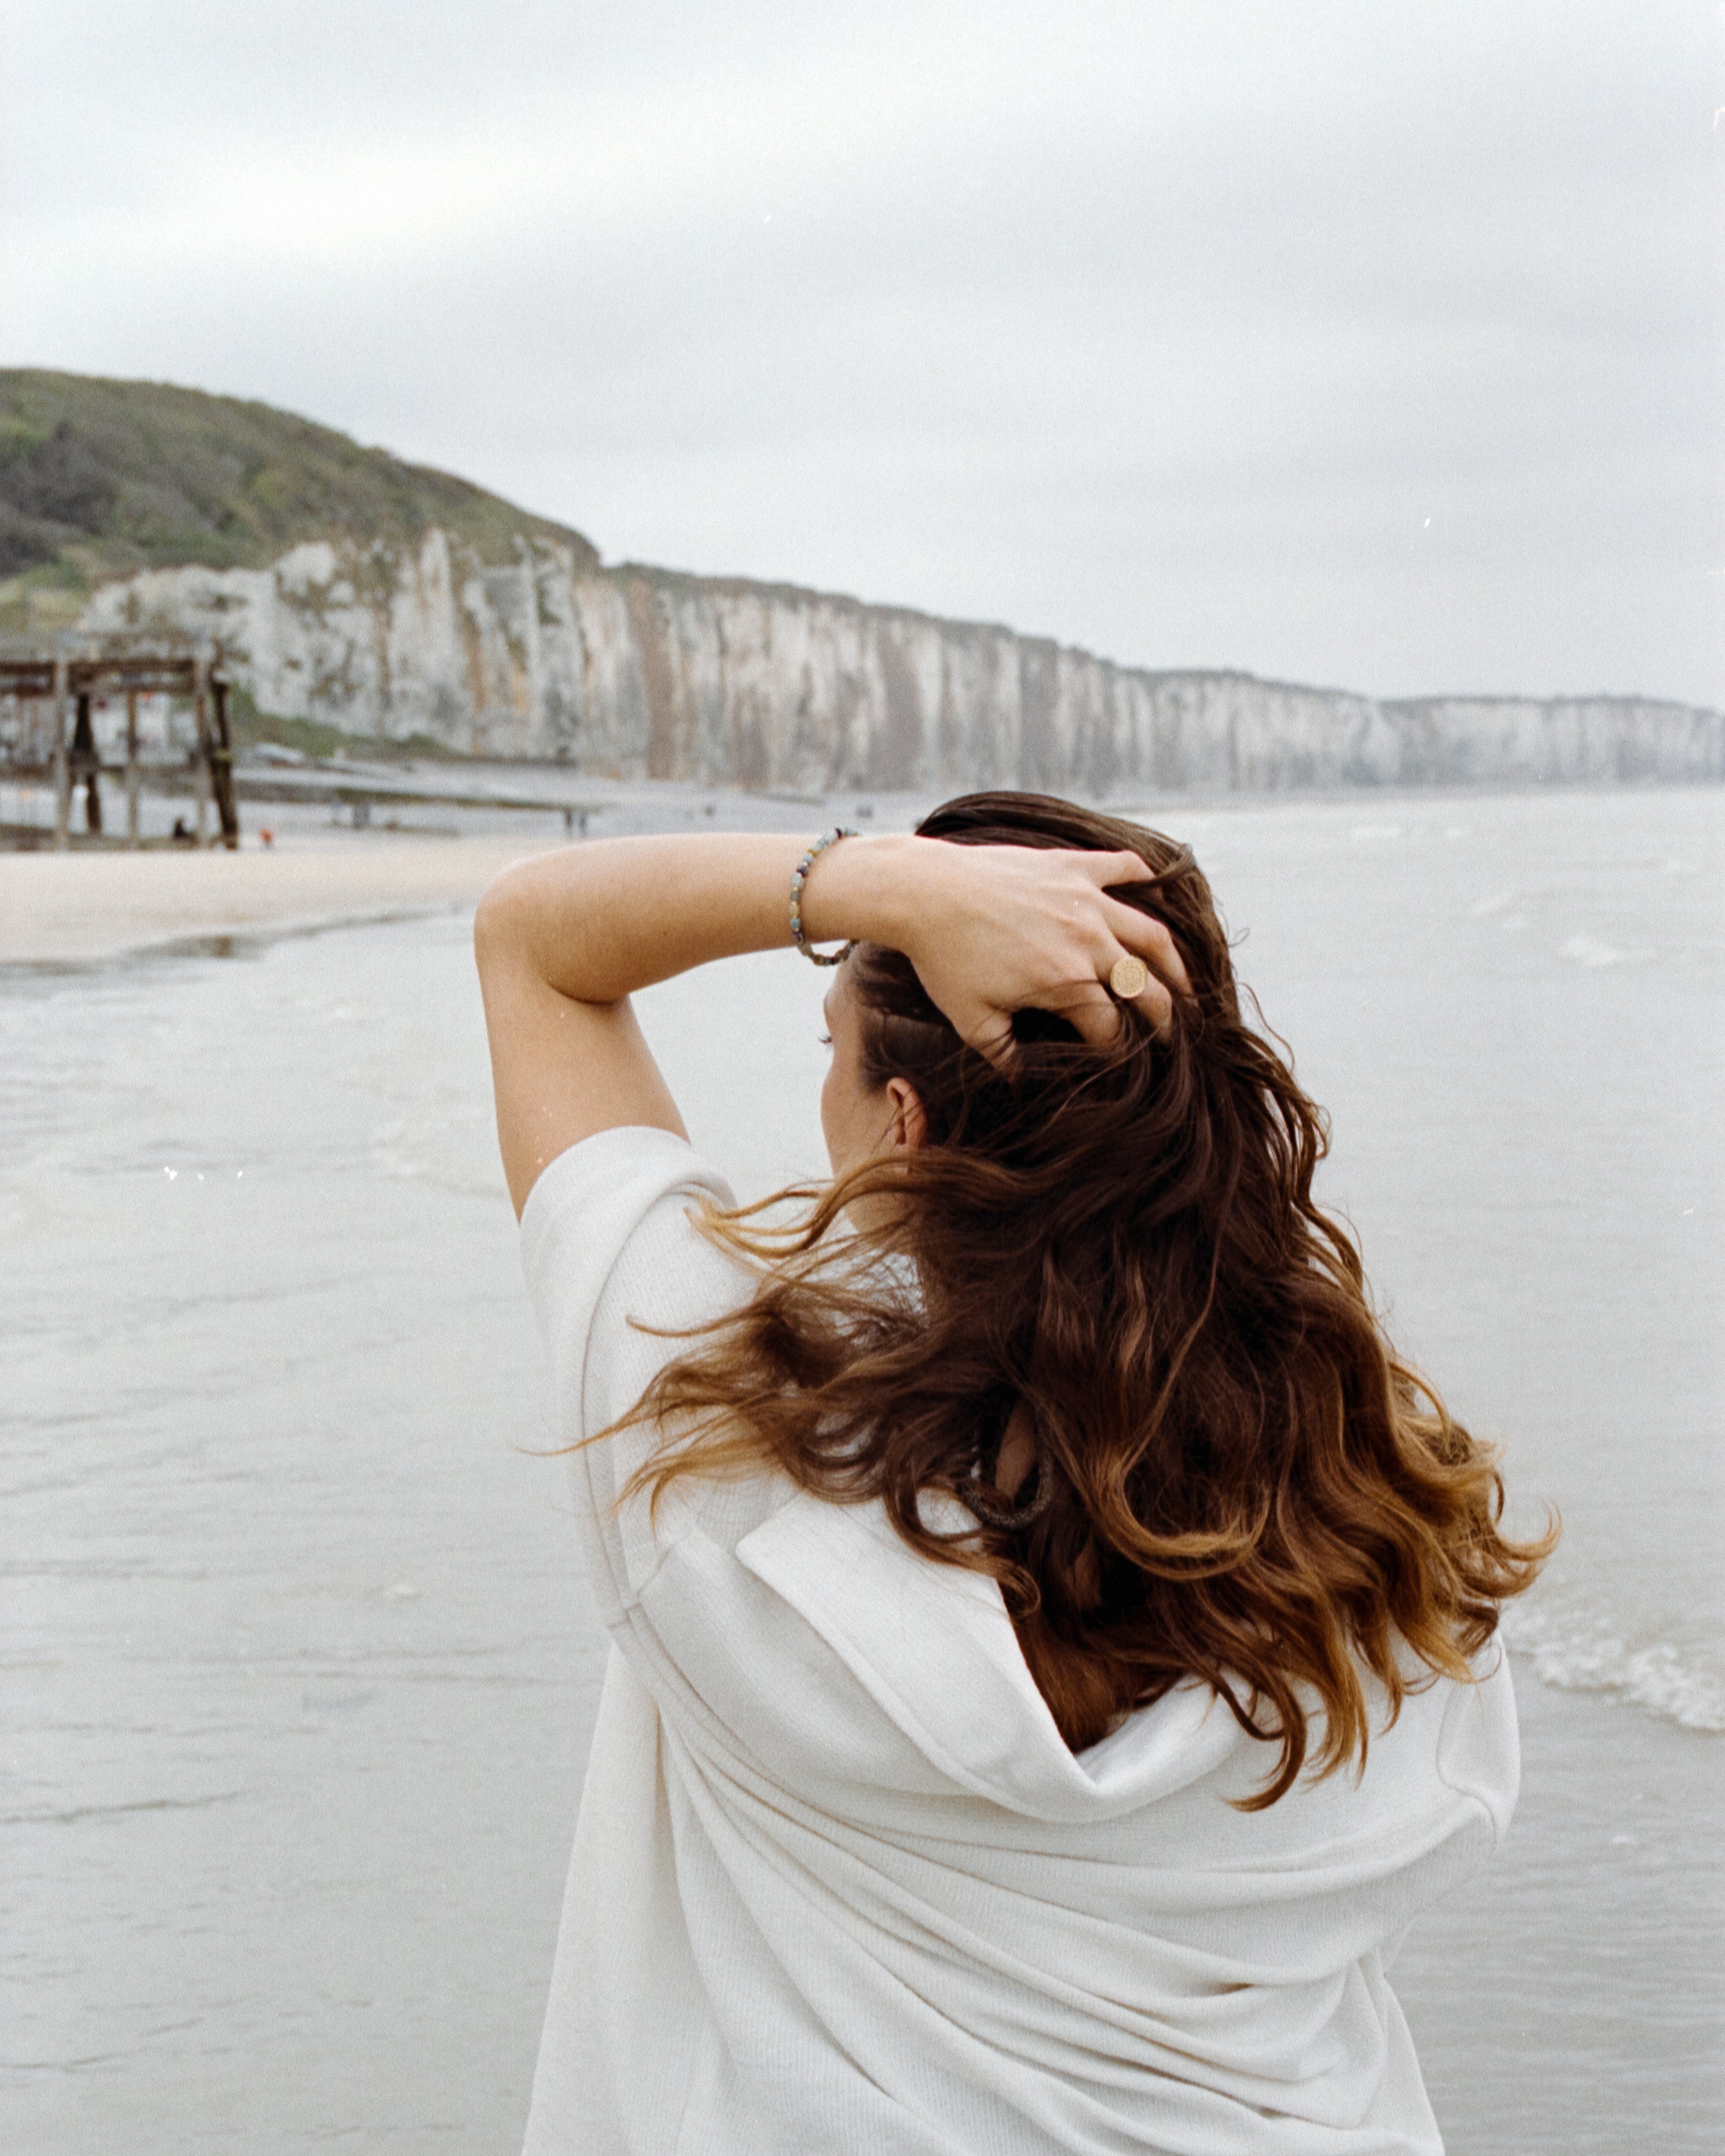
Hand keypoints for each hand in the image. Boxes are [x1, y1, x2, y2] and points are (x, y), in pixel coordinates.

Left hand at [896, 842, 1189, 1066]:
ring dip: (1175, 962)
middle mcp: (1089, 940)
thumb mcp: (972, 1021)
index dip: (1119, 1052)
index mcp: (1068, 983)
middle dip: (1165, 1017)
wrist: (923, 891)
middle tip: (1172, 1035)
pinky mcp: (1073, 866)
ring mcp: (1086, 899)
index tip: (1122, 1064)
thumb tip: (1023, 1083)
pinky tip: (1154, 890)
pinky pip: (1124, 868)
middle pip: (1147, 986)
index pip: (1112, 1029)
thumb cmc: (943, 959)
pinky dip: (1145, 879)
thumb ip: (1005, 1056)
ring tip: (1185, 983)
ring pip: (1151, 933)